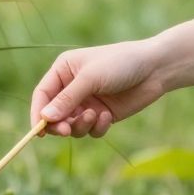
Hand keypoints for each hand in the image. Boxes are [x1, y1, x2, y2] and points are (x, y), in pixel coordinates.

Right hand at [30, 39, 169, 137]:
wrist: (155, 68)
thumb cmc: (120, 63)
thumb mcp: (91, 78)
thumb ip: (67, 99)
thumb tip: (44, 118)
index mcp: (64, 70)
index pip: (42, 95)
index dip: (37, 113)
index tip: (39, 131)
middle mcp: (72, 87)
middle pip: (53, 114)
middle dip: (59, 125)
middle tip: (66, 131)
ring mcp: (88, 102)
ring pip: (72, 125)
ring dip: (80, 126)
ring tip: (95, 116)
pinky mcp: (103, 115)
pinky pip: (91, 130)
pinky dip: (97, 127)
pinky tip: (108, 117)